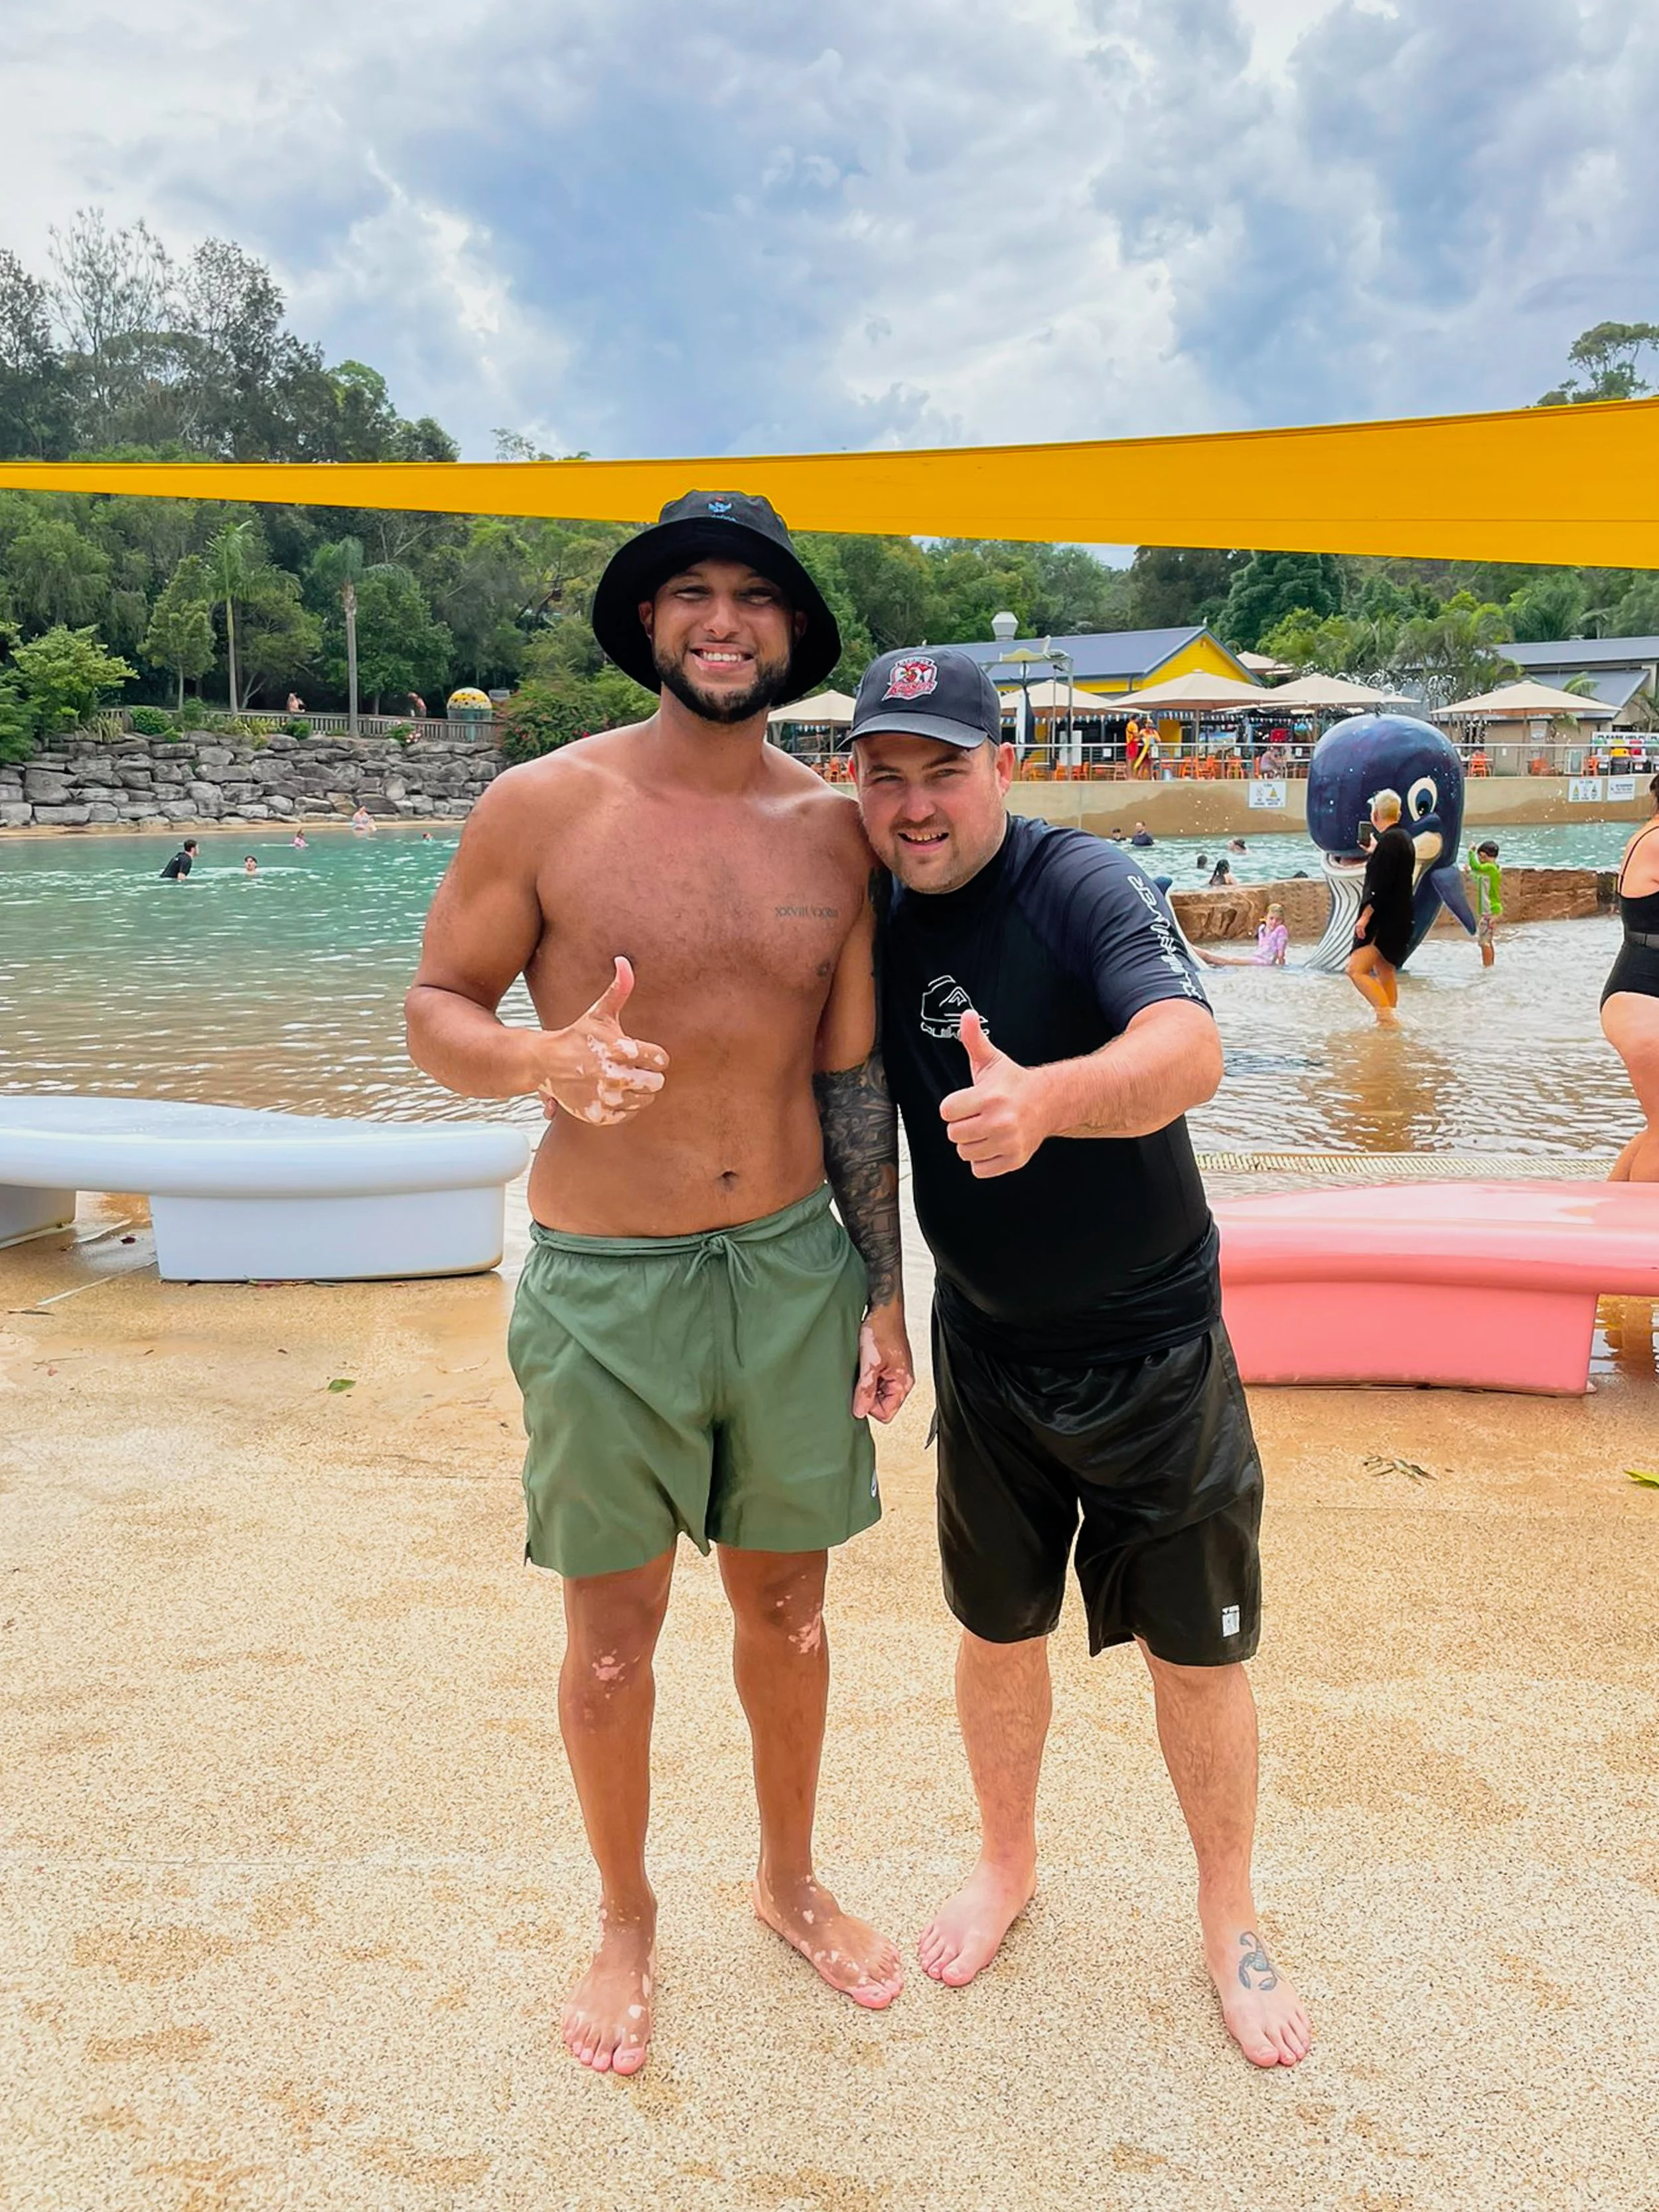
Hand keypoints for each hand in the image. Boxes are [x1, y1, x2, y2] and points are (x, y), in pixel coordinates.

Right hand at [537, 957, 668, 1126]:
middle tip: (630, 1067)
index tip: (639, 1052)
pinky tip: (611, 1093)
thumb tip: (624, 960)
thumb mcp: (599, 1012)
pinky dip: (625, 1106)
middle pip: (657, 1082)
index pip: (661, 1059)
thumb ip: (618, 989)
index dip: (653, 1055)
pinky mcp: (600, 1115)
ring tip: (621, 1079)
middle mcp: (614, 1076)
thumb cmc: (578, 1036)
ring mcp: (606, 1098)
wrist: (545, 1063)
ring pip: (646, 1099)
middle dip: (648, 1074)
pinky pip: (630, 1114)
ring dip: (638, 1090)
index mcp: (620, 1049)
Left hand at [854, 1298, 913, 1423]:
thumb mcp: (870, 1362)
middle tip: (860, 1377)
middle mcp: (902, 1381)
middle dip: (867, 1395)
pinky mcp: (887, 1366)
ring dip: (866, 1385)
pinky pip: (875, 1382)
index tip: (859, 1392)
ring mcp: (895, 1374)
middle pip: (881, 1405)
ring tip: (863, 1367)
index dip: (869, 1407)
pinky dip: (866, 1376)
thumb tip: (859, 1412)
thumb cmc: (881, 1330)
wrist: (882, 1309)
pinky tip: (863, 1363)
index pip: (885, 1414)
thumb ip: (866, 1389)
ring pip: (876, 1393)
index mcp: (903, 1383)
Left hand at [939, 1011, 1050, 1178]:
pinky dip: (984, 1161)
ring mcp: (1008, 1142)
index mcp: (989, 1097)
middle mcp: (1000, 1121)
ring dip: (972, 1143)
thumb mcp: (991, 1060)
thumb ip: (974, 1039)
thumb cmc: (1013, 1083)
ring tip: (987, 1129)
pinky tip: (994, 1144)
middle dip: (962, 1125)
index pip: (946, 1111)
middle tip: (979, 1116)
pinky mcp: (1014, 1160)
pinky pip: (980, 1170)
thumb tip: (967, 1014)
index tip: (968, 1102)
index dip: (954, 1106)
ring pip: (965, 1153)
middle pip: (954, 1134)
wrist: (1049, 1102)